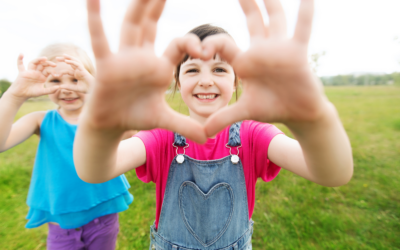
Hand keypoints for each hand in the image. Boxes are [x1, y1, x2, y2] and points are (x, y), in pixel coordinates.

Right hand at [7, 55, 58, 99]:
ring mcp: (29, 71)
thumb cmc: (32, 93)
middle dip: (48, 63)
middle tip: (54, 64)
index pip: (48, 71)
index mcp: (42, 76)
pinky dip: (19, 59)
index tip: (56, 75)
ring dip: (38, 59)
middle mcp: (36, 72)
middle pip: (42, 65)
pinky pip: (20, 65)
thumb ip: (50, 90)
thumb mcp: (42, 92)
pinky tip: (21, 54)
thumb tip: (59, 87)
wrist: (21, 94)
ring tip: (44, 58)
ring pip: (33, 63)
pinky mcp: (22, 72)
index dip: (52, 71)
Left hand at [53, 54, 94, 92]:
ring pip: (75, 61)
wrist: (94, 89)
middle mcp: (79, 71)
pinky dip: (72, 62)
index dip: (62, 72)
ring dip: (69, 57)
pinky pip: (77, 64)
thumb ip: (68, 87)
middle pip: (71, 63)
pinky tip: (66, 61)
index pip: (68, 70)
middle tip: (56, 58)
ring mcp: (81, 69)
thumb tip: (60, 87)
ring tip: (63, 55)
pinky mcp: (83, 70)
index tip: (56, 75)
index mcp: (77, 74)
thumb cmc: (87, 89)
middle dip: (64, 59)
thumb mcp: (76, 88)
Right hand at [85, 0, 206, 142]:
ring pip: (131, 26)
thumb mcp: (164, 119)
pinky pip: (99, 39)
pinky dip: (95, 20)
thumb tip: (207, 138)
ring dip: (137, 6)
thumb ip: (185, 125)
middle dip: (158, 4)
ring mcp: (123, 58)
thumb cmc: (135, 116)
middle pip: (151, 24)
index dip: (191, 44)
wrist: (110, 125)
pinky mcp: (106, 65)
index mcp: (158, 67)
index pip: (178, 45)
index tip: (204, 50)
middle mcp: (141, 57)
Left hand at [202, 0, 328, 135]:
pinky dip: (306, 12)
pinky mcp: (298, 52)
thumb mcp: (246, 112)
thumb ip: (224, 118)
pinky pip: (303, 29)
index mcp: (245, 62)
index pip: (223, 45)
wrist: (299, 113)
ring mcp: (280, 49)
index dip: (210, 45)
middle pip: (252, 21)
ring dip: (271, 2)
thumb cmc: (272, 108)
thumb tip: (204, 133)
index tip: (200, 51)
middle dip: (246, 3)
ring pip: (275, 18)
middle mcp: (262, 50)